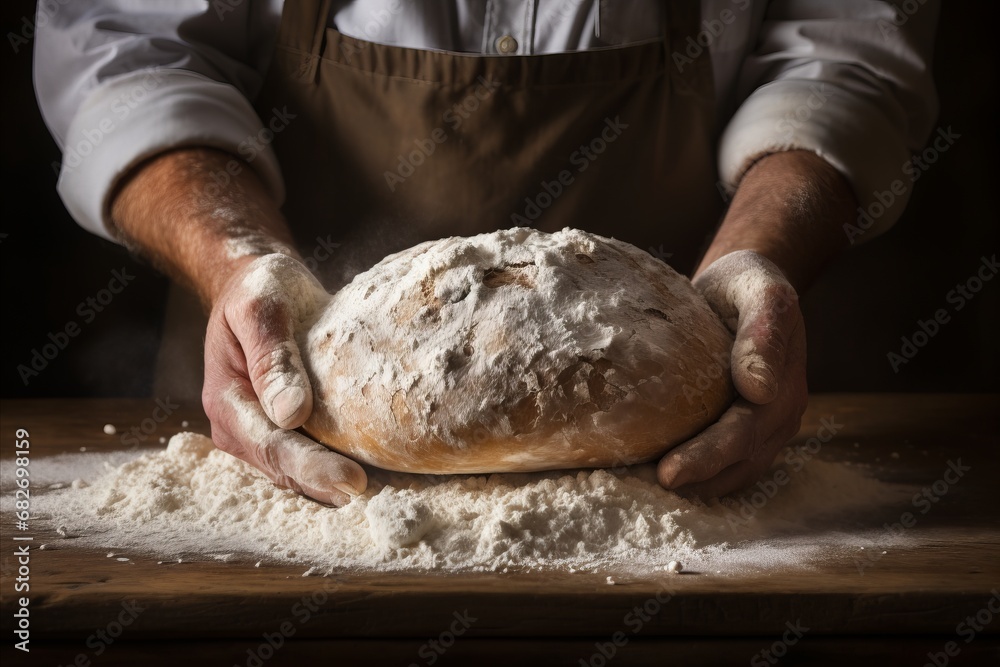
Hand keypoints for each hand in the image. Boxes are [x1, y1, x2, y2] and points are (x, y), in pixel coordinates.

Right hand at [202, 253, 366, 504]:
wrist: (256, 286)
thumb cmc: (258, 289)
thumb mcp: (260, 307)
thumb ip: (271, 358)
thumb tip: (290, 414)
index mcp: (228, 402)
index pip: (273, 446)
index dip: (312, 468)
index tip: (353, 480)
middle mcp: (240, 428)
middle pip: (286, 469)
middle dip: (328, 485)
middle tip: (378, 495)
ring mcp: (260, 433)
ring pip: (298, 470)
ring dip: (334, 483)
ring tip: (385, 492)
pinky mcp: (284, 430)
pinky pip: (310, 454)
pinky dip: (336, 465)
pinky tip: (377, 470)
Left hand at [656, 250, 807, 498]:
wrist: (745, 287)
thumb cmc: (745, 283)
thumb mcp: (758, 288)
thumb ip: (764, 328)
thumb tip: (758, 389)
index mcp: (784, 384)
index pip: (744, 432)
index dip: (708, 456)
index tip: (669, 471)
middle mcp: (779, 414)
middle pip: (738, 461)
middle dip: (694, 479)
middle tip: (643, 490)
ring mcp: (766, 427)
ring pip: (734, 472)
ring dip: (694, 487)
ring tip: (642, 493)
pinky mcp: (745, 430)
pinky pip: (726, 465)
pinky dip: (696, 478)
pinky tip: (654, 480)